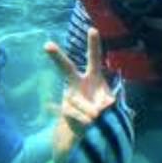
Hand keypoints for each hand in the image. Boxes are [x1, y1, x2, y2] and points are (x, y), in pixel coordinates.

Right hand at [44, 26, 118, 162]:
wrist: (91, 133)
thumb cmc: (106, 115)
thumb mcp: (115, 109)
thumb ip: (110, 105)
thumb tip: (99, 109)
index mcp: (94, 78)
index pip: (94, 59)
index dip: (93, 44)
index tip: (92, 29)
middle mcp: (78, 84)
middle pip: (67, 69)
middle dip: (57, 57)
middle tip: (47, 45)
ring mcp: (69, 97)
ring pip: (82, 103)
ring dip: (94, 114)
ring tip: (98, 120)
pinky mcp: (65, 110)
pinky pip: (79, 115)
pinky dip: (87, 121)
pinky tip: (89, 124)